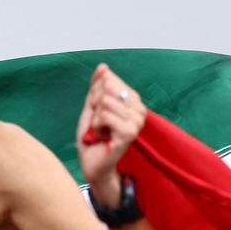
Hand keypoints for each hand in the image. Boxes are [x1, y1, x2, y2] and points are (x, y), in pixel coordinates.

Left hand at [77, 63, 146, 204]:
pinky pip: (105, 115)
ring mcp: (137, 120)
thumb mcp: (91, 107)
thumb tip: (103, 67)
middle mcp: (139, 108)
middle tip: (99, 123)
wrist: (91, 162)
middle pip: (107, 88)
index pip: (109, 80)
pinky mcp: (130, 132)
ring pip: (105, 102)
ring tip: (101, 131)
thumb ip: (97, 87)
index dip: (95, 96)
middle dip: (94, 106)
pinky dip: (96, 126)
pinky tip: (102, 136)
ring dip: (95, 118)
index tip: (98, 112)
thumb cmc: (93, 136)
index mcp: (133, 100)